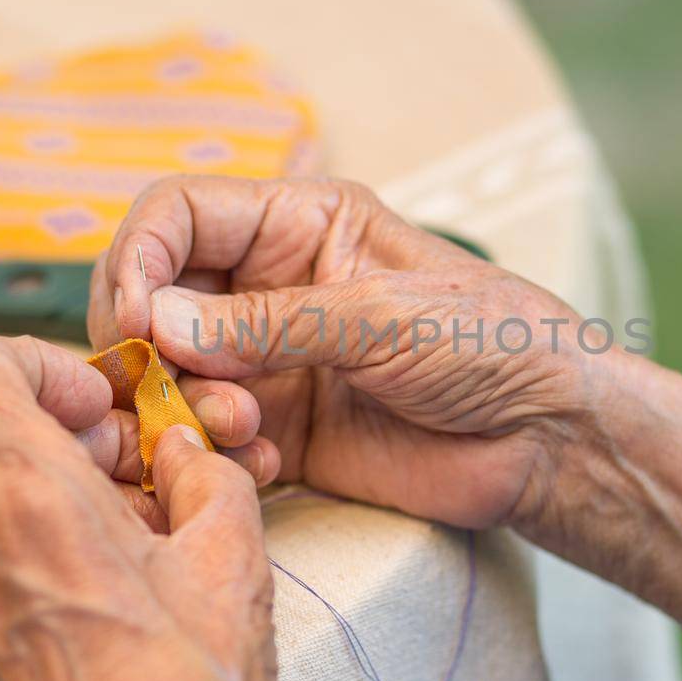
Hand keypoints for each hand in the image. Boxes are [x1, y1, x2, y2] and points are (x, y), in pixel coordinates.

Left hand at [0, 335, 281, 680]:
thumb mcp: (232, 554)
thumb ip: (203, 470)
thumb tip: (178, 450)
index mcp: (33, 501)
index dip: (36, 364)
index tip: (98, 405)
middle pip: (1, 442)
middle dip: (78, 445)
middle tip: (152, 479)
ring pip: (0, 508)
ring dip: (67, 504)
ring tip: (146, 548)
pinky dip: (45, 559)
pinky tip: (115, 601)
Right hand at [89, 177, 681, 673]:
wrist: (550, 440)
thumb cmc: (493, 344)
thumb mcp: (382, 316)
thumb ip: (268, 322)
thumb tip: (152, 324)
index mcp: (299, 223)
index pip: (176, 213)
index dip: (137, 257)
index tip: (131, 319)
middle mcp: (270, 285)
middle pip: (154, 294)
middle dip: (147, 342)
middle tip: (166, 385)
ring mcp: (272, 360)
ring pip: (171, 373)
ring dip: (183, 404)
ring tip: (243, 427)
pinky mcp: (281, 432)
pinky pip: (208, 438)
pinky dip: (215, 454)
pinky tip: (266, 467)